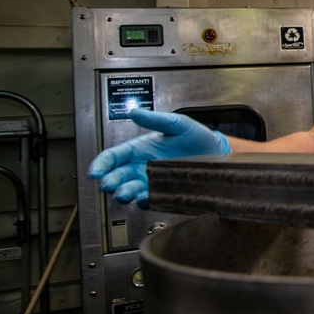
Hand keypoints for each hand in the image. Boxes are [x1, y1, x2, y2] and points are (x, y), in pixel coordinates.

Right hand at [88, 109, 230, 208]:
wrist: (218, 153)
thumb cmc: (197, 137)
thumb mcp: (177, 124)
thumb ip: (156, 119)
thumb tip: (134, 112)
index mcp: (140, 149)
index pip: (114, 157)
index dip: (102, 164)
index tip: (96, 171)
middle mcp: (142, 167)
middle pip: (117, 176)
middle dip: (110, 181)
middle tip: (109, 183)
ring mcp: (152, 181)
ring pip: (129, 191)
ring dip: (123, 193)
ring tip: (124, 193)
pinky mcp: (163, 193)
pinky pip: (149, 200)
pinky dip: (143, 201)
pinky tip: (144, 198)